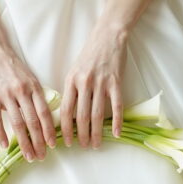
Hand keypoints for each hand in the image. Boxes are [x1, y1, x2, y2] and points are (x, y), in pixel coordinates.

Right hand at [0, 34, 58, 161]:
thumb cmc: (11, 63)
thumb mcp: (29, 76)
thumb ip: (35, 94)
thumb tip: (42, 115)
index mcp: (34, 86)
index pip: (45, 113)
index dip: (49, 131)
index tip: (52, 145)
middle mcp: (22, 91)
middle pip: (33, 122)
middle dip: (38, 142)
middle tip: (41, 157)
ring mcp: (6, 94)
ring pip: (18, 123)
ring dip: (24, 142)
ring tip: (28, 155)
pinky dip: (1, 134)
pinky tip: (5, 145)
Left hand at [58, 19, 128, 149]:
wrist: (108, 37)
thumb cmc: (89, 55)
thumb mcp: (74, 70)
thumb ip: (71, 90)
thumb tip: (68, 115)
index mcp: (71, 80)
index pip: (66, 110)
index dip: (65, 128)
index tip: (66, 142)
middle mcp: (85, 83)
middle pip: (82, 116)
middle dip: (81, 135)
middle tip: (83, 146)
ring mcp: (101, 82)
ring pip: (98, 114)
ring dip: (97, 132)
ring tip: (96, 144)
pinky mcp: (116, 82)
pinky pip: (117, 106)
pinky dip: (117, 121)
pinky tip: (117, 133)